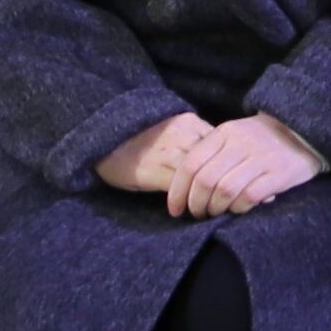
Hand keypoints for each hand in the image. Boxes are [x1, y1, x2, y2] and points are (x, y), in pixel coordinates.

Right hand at [98, 108, 221, 201]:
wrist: (104, 139)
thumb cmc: (142, 139)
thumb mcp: (173, 132)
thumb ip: (195, 142)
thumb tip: (222, 164)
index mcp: (189, 122)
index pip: (221, 145)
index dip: (225, 165)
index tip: (226, 180)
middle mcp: (182, 133)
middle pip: (214, 161)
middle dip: (219, 181)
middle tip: (221, 199)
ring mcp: (168, 151)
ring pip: (199, 176)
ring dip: (204, 193)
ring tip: (206, 207)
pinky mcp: (153, 170)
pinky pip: (179, 188)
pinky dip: (186, 200)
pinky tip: (185, 208)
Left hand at [173, 113, 322, 217]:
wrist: (306, 130)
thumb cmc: (263, 138)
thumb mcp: (235, 135)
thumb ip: (211, 153)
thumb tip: (184, 184)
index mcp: (225, 133)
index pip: (190, 164)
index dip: (177, 191)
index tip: (175, 209)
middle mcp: (240, 143)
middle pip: (205, 180)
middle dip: (195, 204)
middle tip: (196, 214)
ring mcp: (261, 157)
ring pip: (225, 190)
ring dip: (215, 208)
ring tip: (215, 213)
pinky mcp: (280, 173)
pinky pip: (249, 196)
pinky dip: (238, 208)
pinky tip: (238, 209)